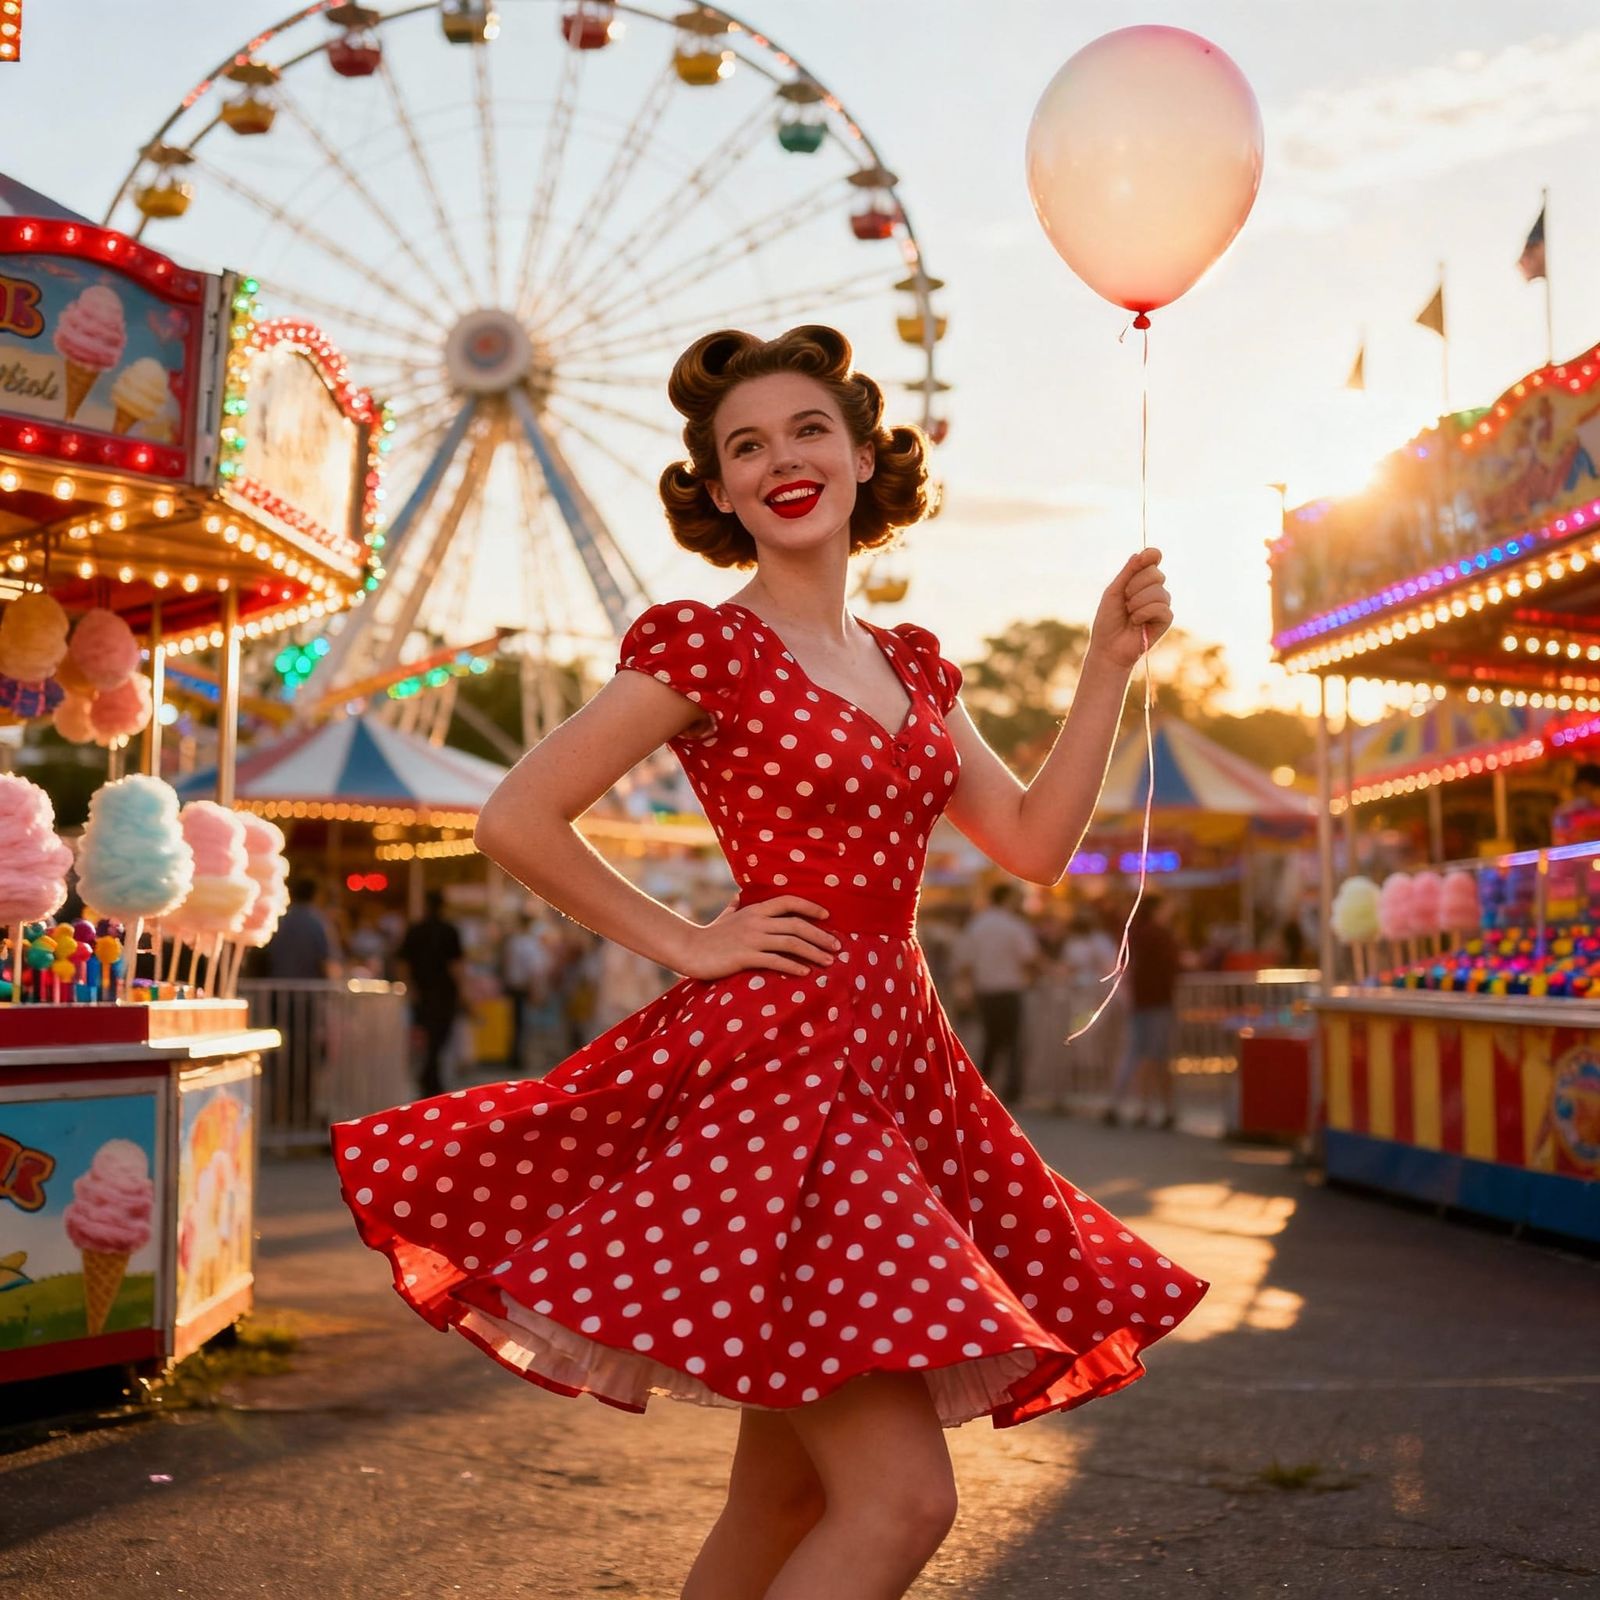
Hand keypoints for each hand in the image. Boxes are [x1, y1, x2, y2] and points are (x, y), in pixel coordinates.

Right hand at [675, 895, 840, 980]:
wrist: (689, 949)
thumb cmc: (709, 935)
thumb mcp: (725, 916)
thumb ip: (735, 906)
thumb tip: (738, 896)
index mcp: (754, 909)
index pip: (788, 901)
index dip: (810, 907)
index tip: (827, 916)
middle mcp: (756, 921)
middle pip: (796, 924)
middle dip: (821, 935)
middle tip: (837, 947)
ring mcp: (751, 939)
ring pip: (791, 942)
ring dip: (813, 952)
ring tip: (829, 962)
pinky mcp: (745, 957)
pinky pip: (775, 961)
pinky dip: (793, 966)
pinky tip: (805, 973)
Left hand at [1090, 548, 1172, 669]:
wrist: (1108, 646)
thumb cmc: (1108, 620)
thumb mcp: (1114, 591)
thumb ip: (1129, 572)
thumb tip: (1143, 552)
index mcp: (1140, 580)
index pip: (1153, 559)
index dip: (1152, 555)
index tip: (1147, 557)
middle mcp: (1153, 589)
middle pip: (1155, 573)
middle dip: (1135, 586)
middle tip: (1124, 600)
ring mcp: (1161, 604)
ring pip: (1158, 592)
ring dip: (1138, 603)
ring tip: (1129, 614)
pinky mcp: (1166, 619)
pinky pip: (1162, 608)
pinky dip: (1144, 614)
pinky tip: (1137, 622)